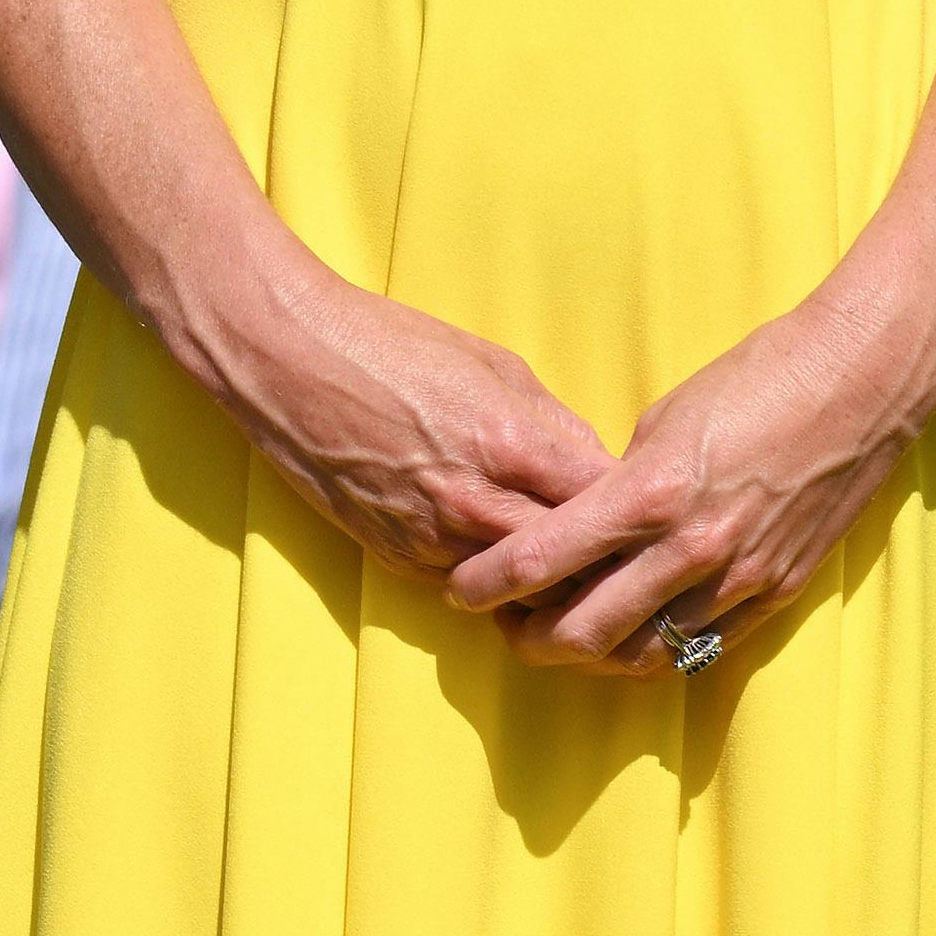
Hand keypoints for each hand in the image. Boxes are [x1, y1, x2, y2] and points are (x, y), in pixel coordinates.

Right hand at [238, 275, 610, 596]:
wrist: (286, 360)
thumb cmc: (390, 346)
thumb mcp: (493, 365)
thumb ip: (552, 424)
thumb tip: (594, 464)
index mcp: (512, 444)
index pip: (607, 503)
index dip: (635, 509)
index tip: (649, 508)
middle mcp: (475, 503)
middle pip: (573, 563)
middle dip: (603, 560)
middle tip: (627, 556)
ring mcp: (432, 539)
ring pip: (520, 589)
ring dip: (550, 583)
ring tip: (576, 570)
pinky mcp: (396, 557)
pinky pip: (466, 584)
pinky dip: (494, 580)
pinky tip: (507, 561)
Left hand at [443, 291, 923, 678]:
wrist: (864, 380)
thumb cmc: (759, 378)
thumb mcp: (664, 420)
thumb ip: (619, 484)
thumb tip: (585, 524)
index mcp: (650, 492)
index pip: (543, 559)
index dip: (488, 584)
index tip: (459, 588)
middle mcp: (691, 547)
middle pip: (585, 632)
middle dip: (531, 639)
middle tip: (507, 629)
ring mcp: (739, 577)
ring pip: (646, 655)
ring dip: (596, 655)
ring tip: (569, 637)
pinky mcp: (779, 590)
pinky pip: (706, 646)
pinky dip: (662, 649)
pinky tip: (639, 636)